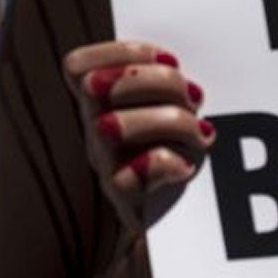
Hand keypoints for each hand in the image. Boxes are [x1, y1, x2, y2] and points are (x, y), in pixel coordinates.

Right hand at [63, 40, 213, 233]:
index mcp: (100, 104)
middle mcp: (93, 131)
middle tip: (195, 98)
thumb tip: (180, 63)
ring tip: (200, 133)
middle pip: (97, 86)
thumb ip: (164, 82)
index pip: (77, 66)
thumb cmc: (179, 153)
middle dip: (158, 81)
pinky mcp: (123, 199)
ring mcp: (104, 164)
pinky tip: (185, 166)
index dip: (123, 52)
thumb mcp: (169, 110)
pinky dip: (165, 164)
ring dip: (170, 121)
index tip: (168, 58)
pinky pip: (132, 174)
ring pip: (111, 125)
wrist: (179, 225)